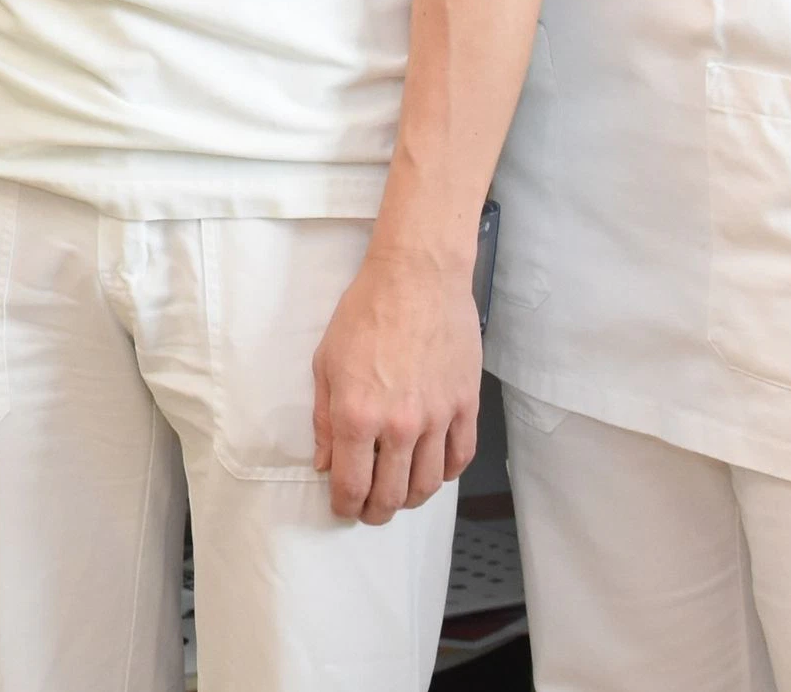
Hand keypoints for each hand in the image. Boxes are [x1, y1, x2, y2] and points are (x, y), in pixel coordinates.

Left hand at [311, 250, 478, 521]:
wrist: (417, 277)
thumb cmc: (366, 311)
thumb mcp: (326, 363)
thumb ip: (324, 420)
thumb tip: (326, 462)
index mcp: (357, 416)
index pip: (352, 485)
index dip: (345, 506)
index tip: (343, 507)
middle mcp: (399, 425)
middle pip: (392, 495)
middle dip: (376, 512)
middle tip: (370, 510)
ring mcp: (437, 418)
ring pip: (428, 485)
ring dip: (411, 499)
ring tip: (400, 495)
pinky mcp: (466, 406)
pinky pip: (460, 458)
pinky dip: (446, 474)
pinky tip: (433, 471)